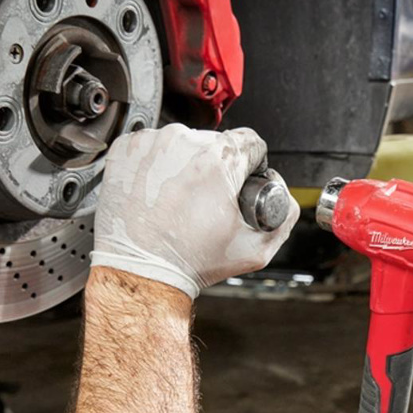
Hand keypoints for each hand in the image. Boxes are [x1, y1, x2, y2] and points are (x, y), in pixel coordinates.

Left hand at [91, 123, 298, 299]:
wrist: (142, 270)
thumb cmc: (189, 260)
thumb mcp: (256, 248)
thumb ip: (285, 216)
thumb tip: (282, 194)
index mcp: (219, 160)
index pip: (250, 141)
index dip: (251, 164)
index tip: (240, 181)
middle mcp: (184, 144)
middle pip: (215, 142)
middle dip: (217, 167)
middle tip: (206, 200)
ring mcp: (152, 144)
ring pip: (183, 143)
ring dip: (185, 164)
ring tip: (179, 198)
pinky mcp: (127, 149)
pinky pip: (153, 147)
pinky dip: (157, 165)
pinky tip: (158, 192)